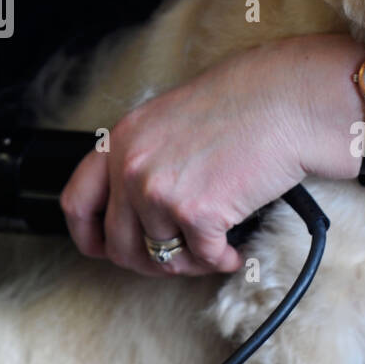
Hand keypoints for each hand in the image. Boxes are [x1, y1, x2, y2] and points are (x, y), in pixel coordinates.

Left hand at [60, 35, 360, 275]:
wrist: (286, 101)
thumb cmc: (244, 105)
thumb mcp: (171, 121)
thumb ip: (147, 159)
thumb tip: (143, 210)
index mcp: (121, 140)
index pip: (77, 202)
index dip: (89, 236)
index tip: (106, 248)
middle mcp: (132, 166)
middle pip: (119, 244)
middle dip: (150, 260)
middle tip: (180, 257)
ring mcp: (160, 192)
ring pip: (162, 258)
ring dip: (192, 262)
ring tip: (216, 248)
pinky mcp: (197, 213)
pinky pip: (203, 259)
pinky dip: (223, 260)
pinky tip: (235, 247)